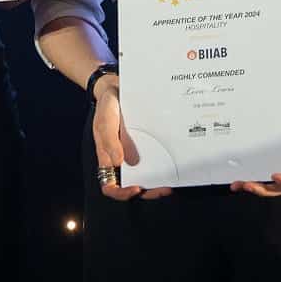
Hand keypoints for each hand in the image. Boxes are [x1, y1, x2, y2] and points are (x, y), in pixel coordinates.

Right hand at [91, 80, 169, 201]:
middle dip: (150, 190)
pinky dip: (165, 162)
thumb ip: (109, 141)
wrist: (118, 88)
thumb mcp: (104, 121)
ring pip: (148, 174)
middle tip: (165, 188)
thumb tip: (119, 163)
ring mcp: (136, 152)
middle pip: (134, 184)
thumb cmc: (107, 107)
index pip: (110, 186)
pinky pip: (157, 156)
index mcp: (108, 158)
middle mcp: (123, 159)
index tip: (136, 188)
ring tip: (173, 179)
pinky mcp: (148, 143)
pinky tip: (175, 160)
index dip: (122, 193)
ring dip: (160, 179)